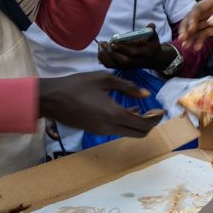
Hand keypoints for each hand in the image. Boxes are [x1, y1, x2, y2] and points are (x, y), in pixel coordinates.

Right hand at [38, 72, 163, 136]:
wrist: (50, 98)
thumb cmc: (77, 85)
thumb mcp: (104, 79)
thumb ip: (127, 87)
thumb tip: (145, 95)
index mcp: (113, 113)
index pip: (143, 124)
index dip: (156, 119)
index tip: (162, 110)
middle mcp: (109, 126)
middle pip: (139, 133)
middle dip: (151, 124)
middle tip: (155, 112)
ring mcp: (101, 131)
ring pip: (128, 133)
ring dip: (139, 124)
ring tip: (144, 109)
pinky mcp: (95, 131)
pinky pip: (118, 130)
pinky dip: (127, 123)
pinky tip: (129, 110)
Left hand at [97, 24, 172, 71]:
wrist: (153, 60)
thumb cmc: (152, 46)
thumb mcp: (154, 38)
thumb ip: (151, 31)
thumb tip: (151, 25)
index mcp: (145, 54)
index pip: (133, 53)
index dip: (123, 49)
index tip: (114, 43)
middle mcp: (136, 62)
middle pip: (122, 61)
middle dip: (111, 53)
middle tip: (103, 43)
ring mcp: (128, 66)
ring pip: (114, 65)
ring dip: (105, 56)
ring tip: (101, 45)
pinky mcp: (122, 67)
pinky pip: (110, 65)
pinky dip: (103, 58)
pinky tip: (100, 49)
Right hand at [179, 0, 212, 49]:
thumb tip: (210, 22)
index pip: (198, 8)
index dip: (192, 18)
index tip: (190, 29)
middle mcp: (212, 9)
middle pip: (194, 18)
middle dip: (187, 28)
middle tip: (183, 39)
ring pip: (198, 27)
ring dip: (191, 36)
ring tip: (186, 46)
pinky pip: (206, 34)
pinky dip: (200, 40)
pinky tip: (196, 47)